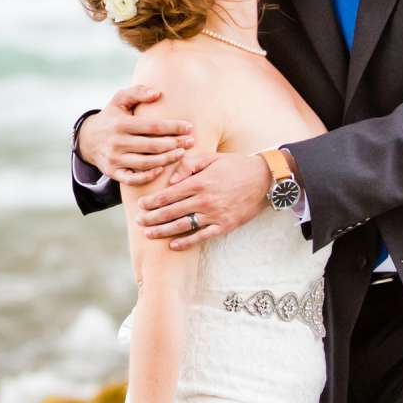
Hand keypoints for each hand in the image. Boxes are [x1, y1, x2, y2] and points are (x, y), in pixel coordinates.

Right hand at [77, 84, 194, 185]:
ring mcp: (114, 159)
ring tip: (181, 154)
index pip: (152, 126)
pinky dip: (148, 176)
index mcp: (121, 123)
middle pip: (152, 146)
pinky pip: (132, 178)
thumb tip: (158, 93)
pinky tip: (161, 169)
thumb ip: (137, 92)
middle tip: (191, 142)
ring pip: (146, 163)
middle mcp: (117, 142)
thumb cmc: (112, 116)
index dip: (173, 127)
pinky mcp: (113, 172)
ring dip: (167, 159)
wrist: (88, 139)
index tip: (189, 127)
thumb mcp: (120, 100)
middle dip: (175, 144)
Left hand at [137, 151, 270, 249]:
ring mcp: (215, 214)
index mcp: (199, 182)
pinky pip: (202, 236)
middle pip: (172, 212)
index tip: (140, 206)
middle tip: (138, 222)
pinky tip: (173, 245)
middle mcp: (205, 200)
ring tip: (149, 234)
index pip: (168, 195)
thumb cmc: (234, 166)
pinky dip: (187, 242)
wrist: (264, 179)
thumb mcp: (210, 157)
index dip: (152, 202)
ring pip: (184, 225)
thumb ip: (188, 165)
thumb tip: (170, 180)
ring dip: (164, 231)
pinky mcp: (225, 225)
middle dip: (152, 218)